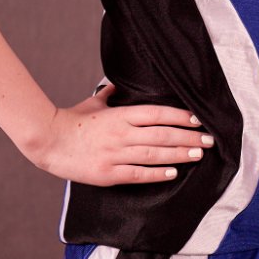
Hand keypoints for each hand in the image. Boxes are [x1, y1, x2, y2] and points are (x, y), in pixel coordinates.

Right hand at [29, 82, 214, 185]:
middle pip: (161, 135)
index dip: (179, 116)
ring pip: (154, 155)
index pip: (157, 113)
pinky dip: (156, 174)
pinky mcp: (109, 173)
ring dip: (178, 155)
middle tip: (208, 140)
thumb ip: (109, 94)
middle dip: (187, 137)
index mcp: (120, 114)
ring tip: (197, 154)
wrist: (50, 141)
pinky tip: (172, 173)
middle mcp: (122, 133)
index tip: (197, 119)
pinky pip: (138, 174)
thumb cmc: (73, 120)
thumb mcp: (94, 103)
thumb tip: (115, 84)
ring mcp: (116, 154)